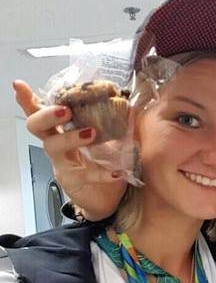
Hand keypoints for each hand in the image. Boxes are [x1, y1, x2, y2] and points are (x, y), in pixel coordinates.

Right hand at [13, 80, 127, 221]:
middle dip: (47, 115)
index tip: (19, 84)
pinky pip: (83, 175)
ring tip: (91, 132)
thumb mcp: (110, 141)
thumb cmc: (104, 164)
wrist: (108, 197)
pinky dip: (102, 173)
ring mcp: (61, 164)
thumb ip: (115, 125)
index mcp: (62, 131)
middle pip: (37, 126)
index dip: (29, 100)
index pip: (42, 112)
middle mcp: (57, 145)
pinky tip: (116, 173)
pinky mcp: (72, 181)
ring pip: (52, 147)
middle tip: (66, 110)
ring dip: (69, 137)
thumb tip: (130, 106)